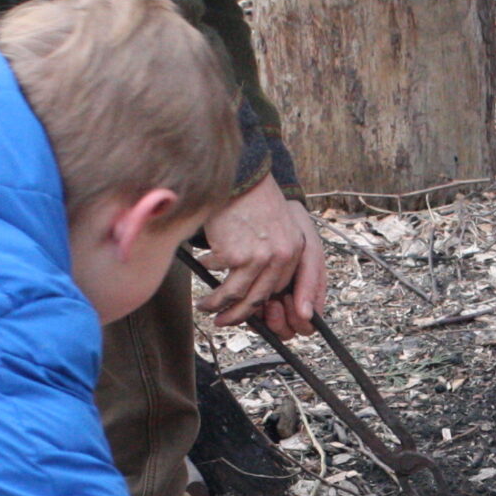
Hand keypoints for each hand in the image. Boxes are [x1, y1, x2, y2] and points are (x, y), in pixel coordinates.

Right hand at [199, 180, 325, 337]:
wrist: (240, 174)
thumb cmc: (254, 198)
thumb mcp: (277, 226)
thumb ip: (272, 254)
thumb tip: (253, 285)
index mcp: (293, 251)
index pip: (276, 289)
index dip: (257, 305)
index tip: (244, 313)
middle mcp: (280, 257)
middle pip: (257, 299)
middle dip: (236, 316)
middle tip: (222, 321)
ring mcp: (258, 257)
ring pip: (234, 294)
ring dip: (215, 303)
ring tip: (204, 305)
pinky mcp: (234, 253)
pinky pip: (216, 270)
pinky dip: (207, 269)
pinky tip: (201, 264)